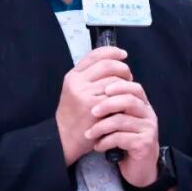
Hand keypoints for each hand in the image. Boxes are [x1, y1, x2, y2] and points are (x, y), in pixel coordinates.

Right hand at [55, 46, 132, 165]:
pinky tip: (124, 103)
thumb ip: (89, 77)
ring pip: (115, 81)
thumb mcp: (74, 91)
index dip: (112, 51)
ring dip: (126, 85)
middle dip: (123, 69)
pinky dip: (124, 99)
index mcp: (73, 76)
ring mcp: (85, 96)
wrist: (63, 139)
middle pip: (109, 65)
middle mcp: (77, 83)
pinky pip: (116, 97)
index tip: (123, 54)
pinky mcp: (94, 108)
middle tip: (128, 78)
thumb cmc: (73, 115)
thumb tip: (115, 62)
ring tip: (126, 93)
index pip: (96, 55)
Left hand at [86, 80, 159, 187]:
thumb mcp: (123, 123)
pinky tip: (98, 146)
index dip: (120, 86)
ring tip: (89, 134)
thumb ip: (117, 109)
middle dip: (108, 104)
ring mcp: (148, 129)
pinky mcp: (144, 144)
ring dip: (101, 127)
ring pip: (122, 120)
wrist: (140, 168)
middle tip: (92, 112)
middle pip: (129, 101)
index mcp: (144, 106)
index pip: (135, 88)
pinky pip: (120, 138)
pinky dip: (105, 142)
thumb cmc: (127, 142)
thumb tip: (96, 91)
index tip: (103, 90)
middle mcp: (149, 116)